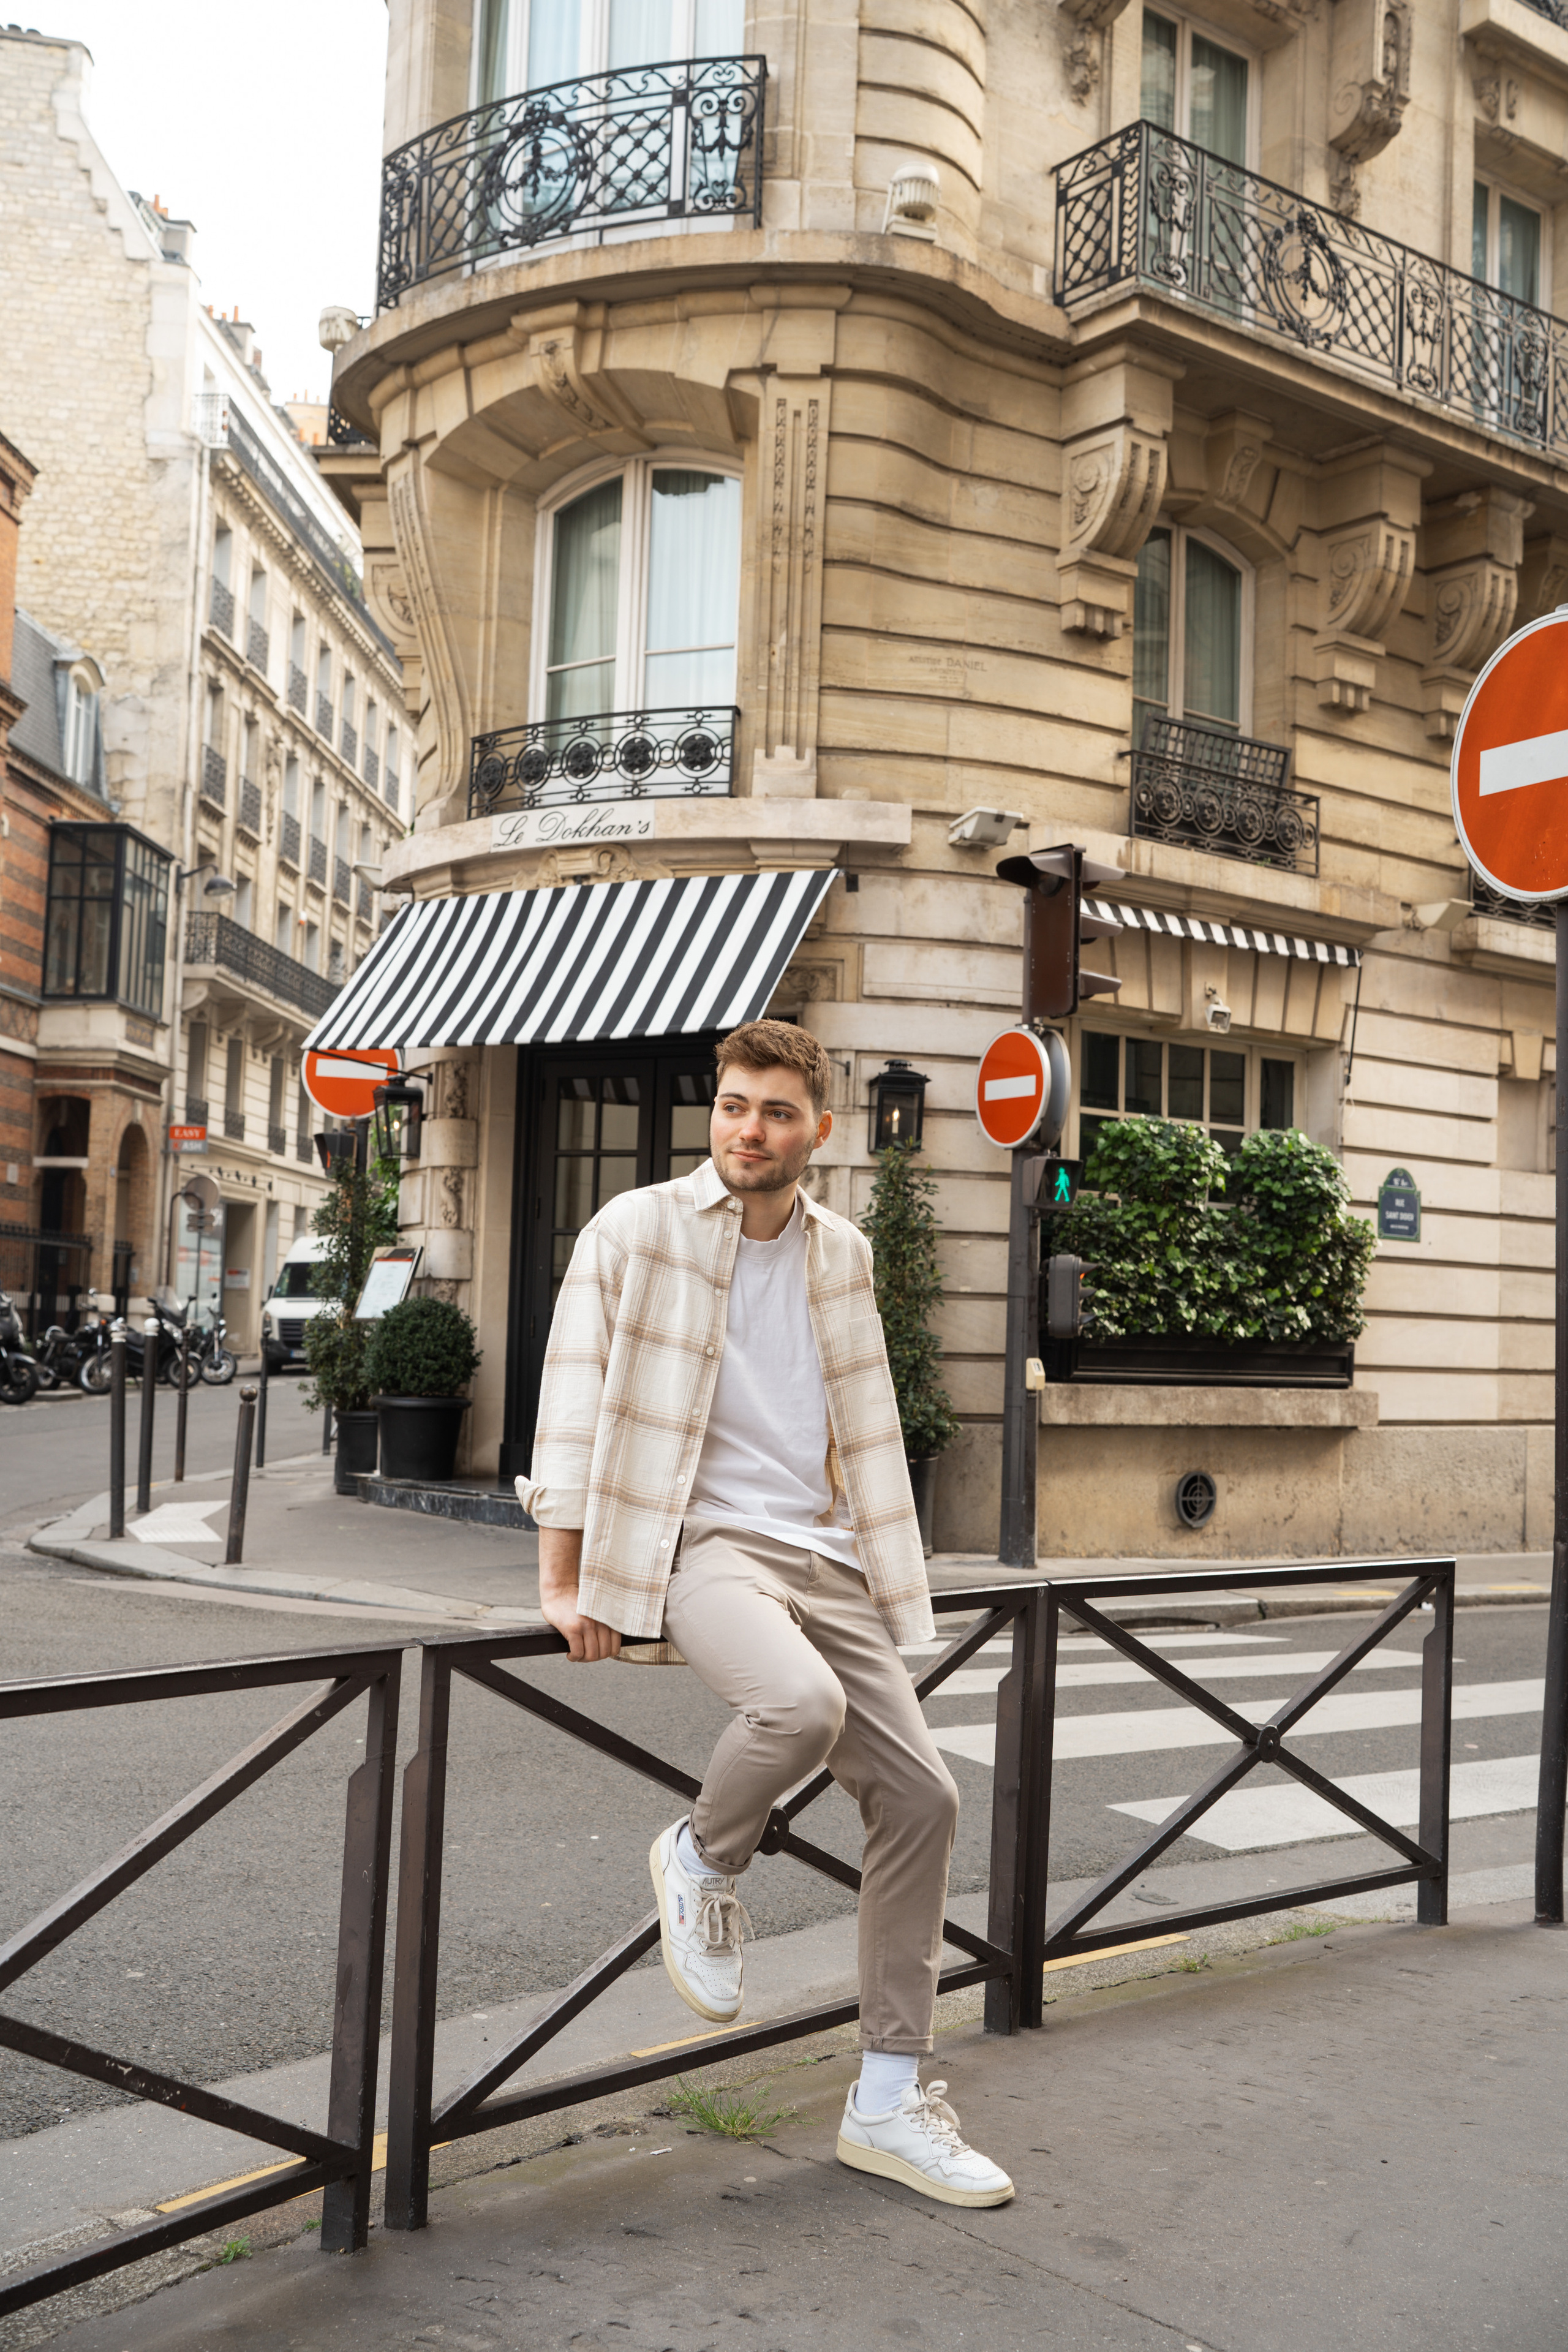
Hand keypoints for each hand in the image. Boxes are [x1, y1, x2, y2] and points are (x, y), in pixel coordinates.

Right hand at [537, 1527, 620, 1662]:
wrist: (559, 1591)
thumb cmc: (576, 1605)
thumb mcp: (596, 1614)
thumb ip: (604, 1626)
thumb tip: (607, 1648)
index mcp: (608, 1619)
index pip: (615, 1648)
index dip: (604, 1654)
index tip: (595, 1651)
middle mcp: (600, 1622)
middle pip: (603, 1654)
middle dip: (592, 1658)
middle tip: (583, 1654)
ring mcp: (587, 1625)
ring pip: (591, 1655)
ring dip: (582, 1659)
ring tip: (576, 1654)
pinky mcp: (573, 1629)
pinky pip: (578, 1652)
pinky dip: (573, 1657)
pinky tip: (569, 1653)